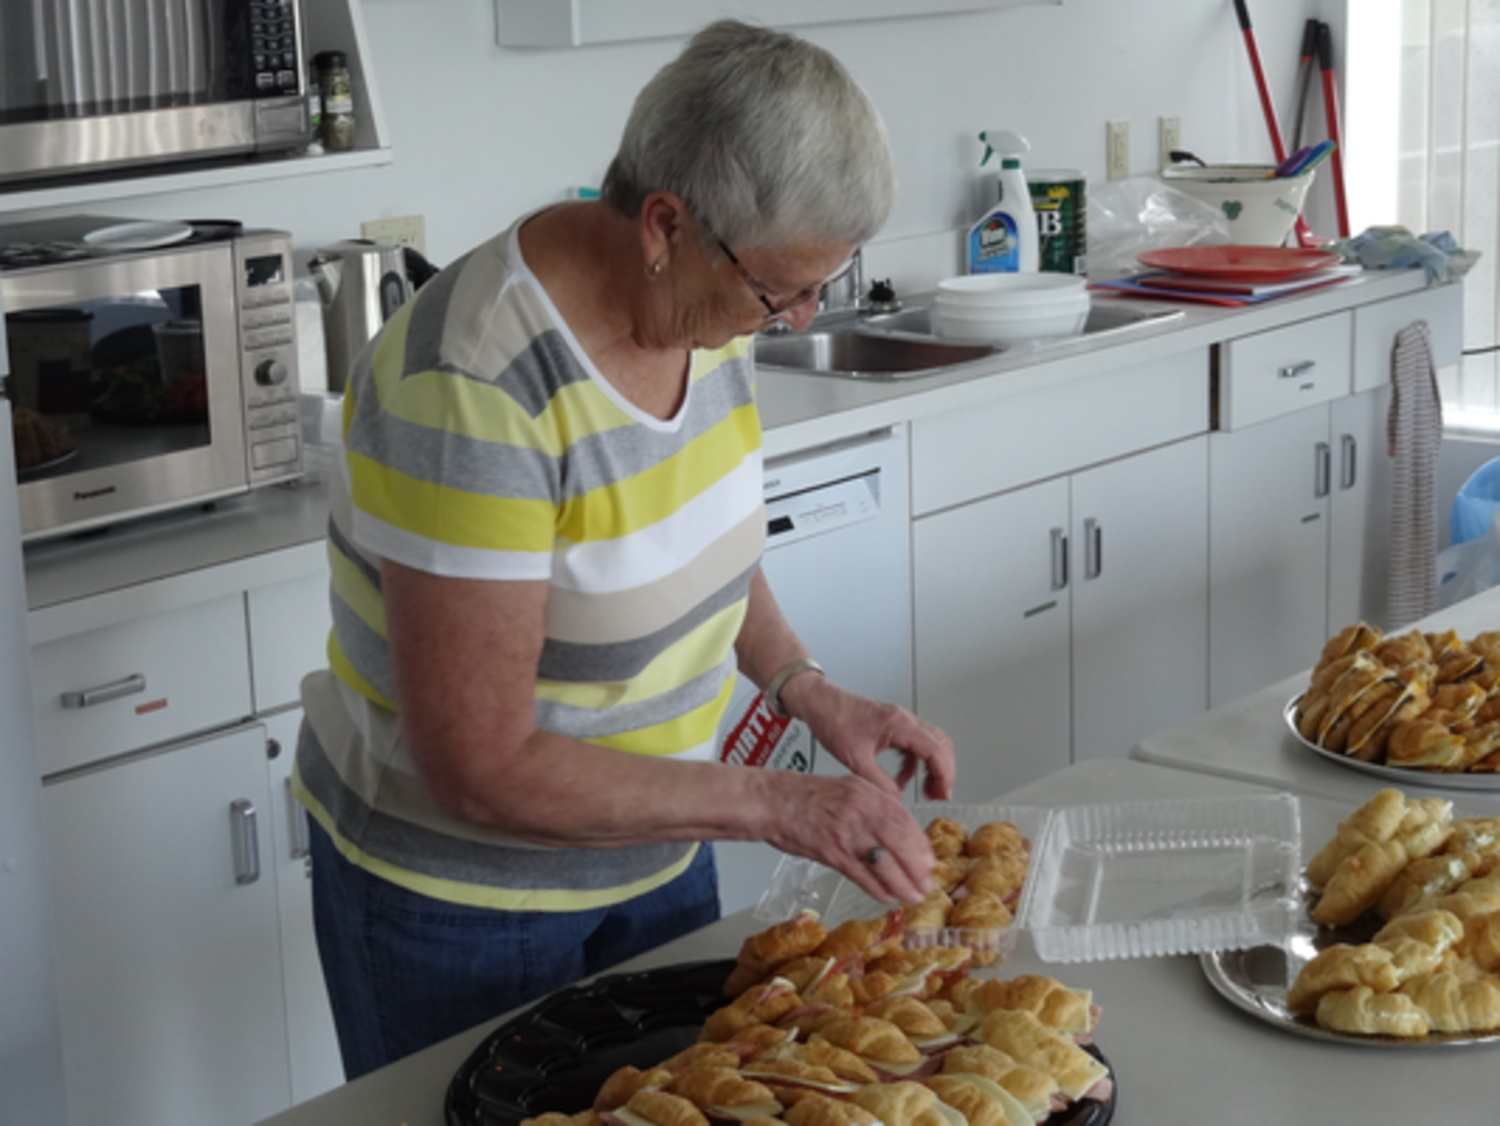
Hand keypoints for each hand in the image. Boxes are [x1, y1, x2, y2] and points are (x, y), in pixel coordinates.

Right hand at [762, 771, 935, 903]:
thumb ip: (874, 806)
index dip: (920, 845)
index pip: (905, 821)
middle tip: (927, 884)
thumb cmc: (807, 796)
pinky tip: (886, 895)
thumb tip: (899, 831)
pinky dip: (877, 889)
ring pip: (885, 864)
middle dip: (917, 869)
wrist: (772, 802)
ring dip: (902, 884)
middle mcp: (861, 810)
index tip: (928, 861)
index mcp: (867, 793)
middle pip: (901, 844)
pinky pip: (862, 876)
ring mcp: (847, 833)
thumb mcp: (848, 788)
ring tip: (912, 896)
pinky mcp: (832, 853)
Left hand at [780, 674, 955, 802]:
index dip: (944, 775)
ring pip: (930, 745)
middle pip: (941, 746)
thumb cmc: (833, 719)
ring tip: (926, 791)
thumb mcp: (855, 758)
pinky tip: (902, 780)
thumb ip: (878, 782)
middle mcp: (904, 720)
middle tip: (939, 795)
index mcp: (899, 724)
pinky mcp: (892, 726)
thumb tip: (894, 801)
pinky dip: (914, 764)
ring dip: (932, 768)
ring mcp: (900, 722)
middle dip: (944, 773)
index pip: (936, 750)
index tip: (943, 794)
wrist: (819, 702)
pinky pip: (914, 746)